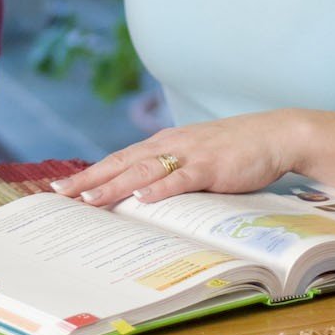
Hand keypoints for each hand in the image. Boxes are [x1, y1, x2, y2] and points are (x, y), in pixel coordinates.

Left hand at [49, 112, 302, 205]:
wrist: (275, 135)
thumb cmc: (236, 150)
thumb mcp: (196, 158)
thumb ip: (171, 171)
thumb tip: (144, 195)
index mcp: (164, 143)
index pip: (119, 159)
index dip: (90, 173)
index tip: (64, 187)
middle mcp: (170, 145)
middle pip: (121, 163)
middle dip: (89, 179)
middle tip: (59, 194)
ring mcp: (190, 154)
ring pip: (143, 170)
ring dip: (114, 184)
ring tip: (89, 199)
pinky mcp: (211, 167)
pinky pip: (181, 178)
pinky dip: (160, 187)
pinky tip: (142, 197)